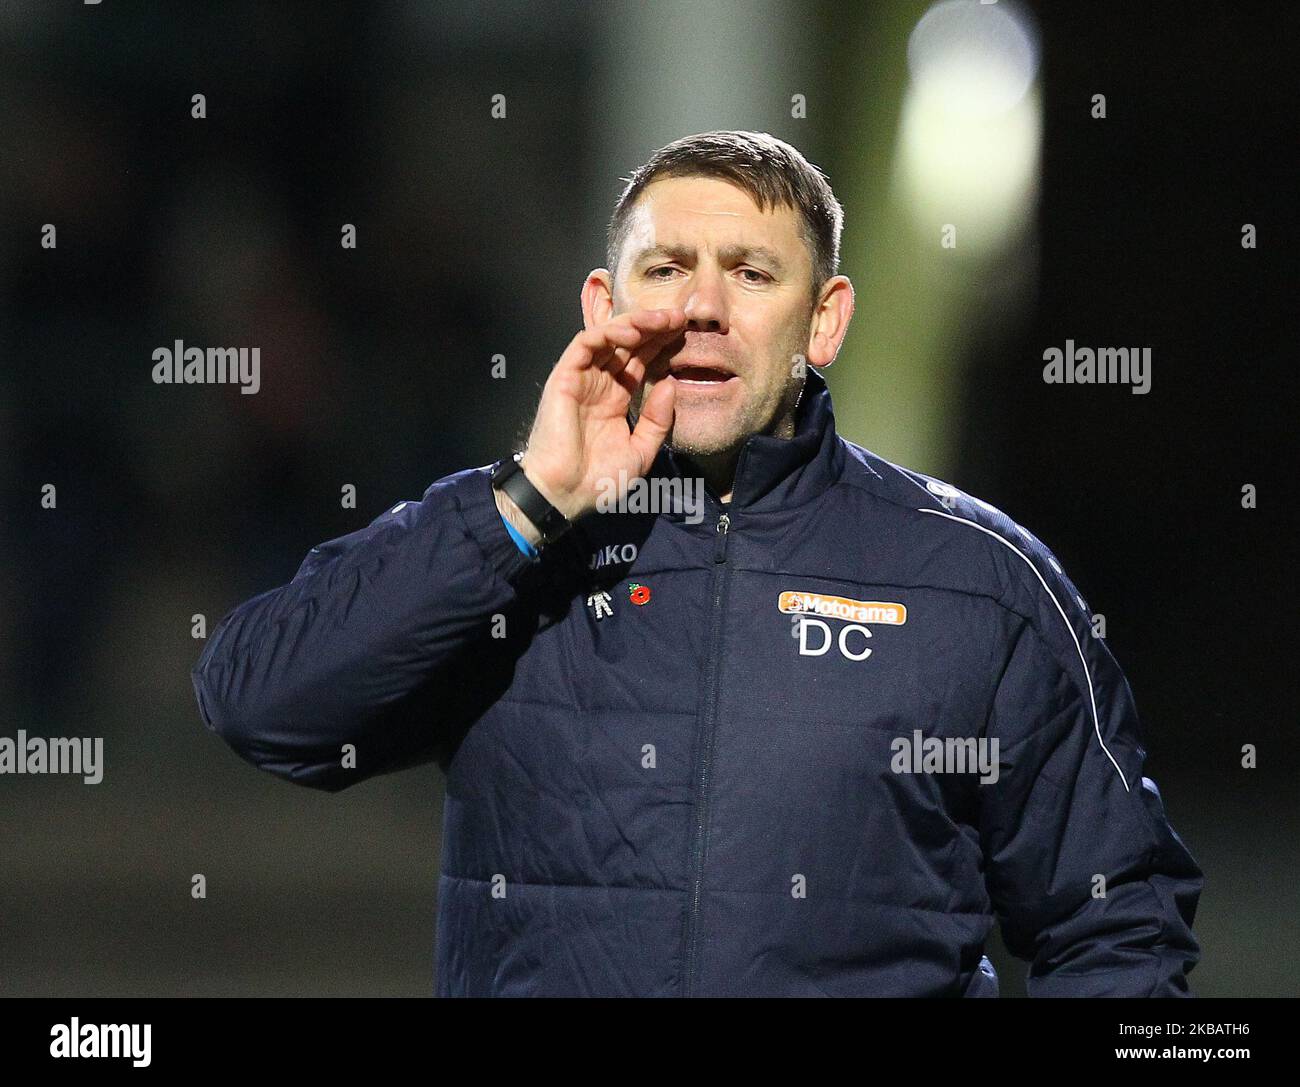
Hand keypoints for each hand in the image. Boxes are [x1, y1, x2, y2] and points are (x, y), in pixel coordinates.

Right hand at [513, 307, 686, 523]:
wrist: (564, 494)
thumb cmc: (597, 480)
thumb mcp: (641, 452)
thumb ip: (658, 420)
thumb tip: (670, 384)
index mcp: (616, 399)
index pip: (642, 362)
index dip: (663, 346)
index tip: (687, 335)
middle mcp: (599, 384)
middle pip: (630, 345)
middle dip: (655, 328)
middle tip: (681, 318)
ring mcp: (582, 378)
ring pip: (609, 337)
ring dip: (636, 323)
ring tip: (664, 319)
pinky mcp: (565, 376)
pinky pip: (586, 343)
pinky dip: (608, 332)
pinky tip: (633, 330)